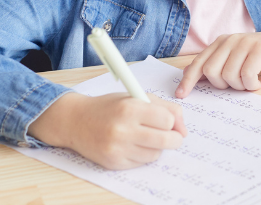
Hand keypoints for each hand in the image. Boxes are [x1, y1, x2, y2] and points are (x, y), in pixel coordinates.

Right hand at [29, 92, 186, 169]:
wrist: (76, 121)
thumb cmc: (110, 107)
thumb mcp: (137, 97)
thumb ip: (165, 108)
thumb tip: (184, 130)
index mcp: (130, 108)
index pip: (168, 120)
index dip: (171, 121)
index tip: (166, 121)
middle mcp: (123, 129)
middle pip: (167, 140)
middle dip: (174, 138)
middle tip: (171, 135)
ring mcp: (117, 148)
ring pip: (155, 154)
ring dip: (156, 147)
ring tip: (144, 137)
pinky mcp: (114, 162)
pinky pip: (141, 162)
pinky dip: (142, 154)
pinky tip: (132, 145)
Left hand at [175, 23, 260, 97]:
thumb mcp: (238, 59)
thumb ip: (218, 65)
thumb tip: (191, 77)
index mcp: (221, 42)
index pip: (198, 63)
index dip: (188, 81)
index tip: (181, 96)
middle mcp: (230, 40)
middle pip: (211, 72)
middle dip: (223, 85)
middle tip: (238, 85)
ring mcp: (245, 43)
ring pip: (229, 76)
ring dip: (240, 86)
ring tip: (250, 83)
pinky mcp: (260, 49)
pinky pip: (247, 75)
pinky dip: (251, 85)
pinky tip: (258, 83)